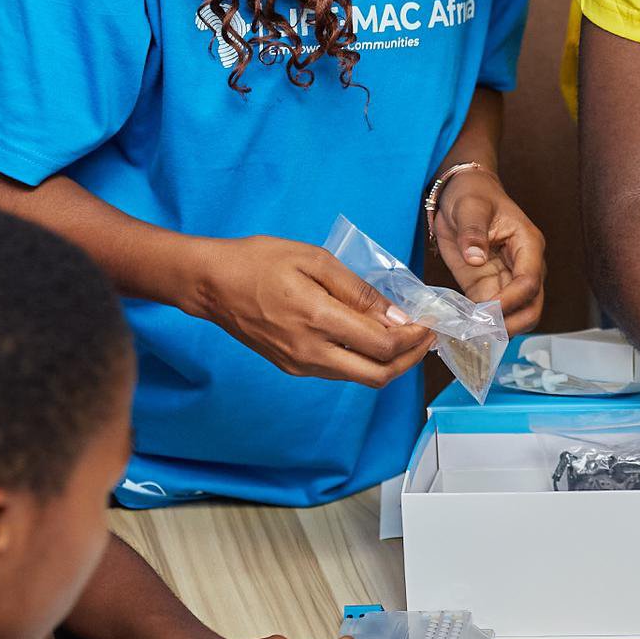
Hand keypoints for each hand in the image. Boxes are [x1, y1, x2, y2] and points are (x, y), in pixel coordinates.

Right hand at [189, 236, 436, 385]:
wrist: (210, 284)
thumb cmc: (259, 261)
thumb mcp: (315, 259)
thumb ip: (358, 291)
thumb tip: (396, 316)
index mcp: (318, 320)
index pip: (383, 346)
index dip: (415, 338)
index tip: (429, 322)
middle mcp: (310, 352)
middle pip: (378, 375)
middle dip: (410, 359)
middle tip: (425, 336)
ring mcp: (299, 364)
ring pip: (359, 378)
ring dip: (389, 362)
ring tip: (404, 335)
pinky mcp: (291, 366)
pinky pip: (339, 372)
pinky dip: (364, 360)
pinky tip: (370, 337)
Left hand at [430, 168, 545, 332]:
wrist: (462, 193)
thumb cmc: (473, 193)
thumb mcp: (470, 206)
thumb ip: (472, 231)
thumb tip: (476, 257)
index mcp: (527, 245)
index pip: (529, 281)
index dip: (511, 300)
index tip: (487, 311)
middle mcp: (524, 266)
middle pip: (532, 306)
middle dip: (511, 324)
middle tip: (482, 332)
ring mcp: (507, 280)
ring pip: (516, 316)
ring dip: (497, 329)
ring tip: (471, 335)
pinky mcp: (488, 287)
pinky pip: (492, 314)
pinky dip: (481, 326)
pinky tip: (464, 331)